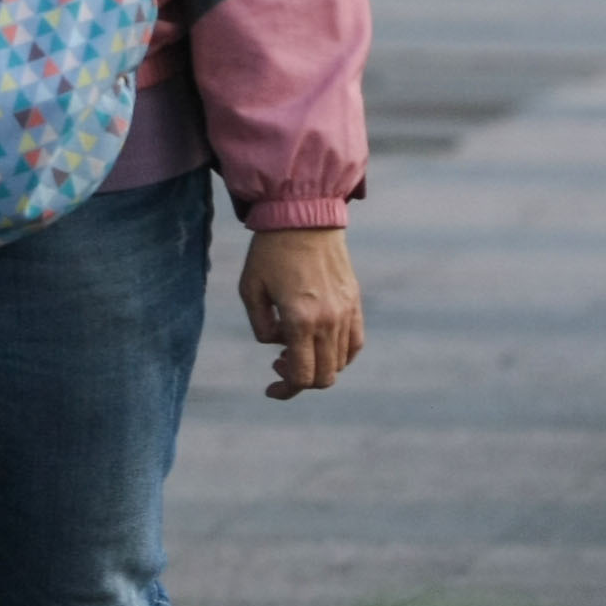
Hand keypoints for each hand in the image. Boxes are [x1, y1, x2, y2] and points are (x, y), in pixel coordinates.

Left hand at [239, 227, 365, 399]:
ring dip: (319, 367)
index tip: (269, 388)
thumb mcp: (250, 290)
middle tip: (279, 366)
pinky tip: (321, 345)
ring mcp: (346, 312)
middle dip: (300, 382)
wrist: (304, 215)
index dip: (285, 390)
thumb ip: (261, 328)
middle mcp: (328, 321)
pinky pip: (355, 343)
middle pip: (323, 377)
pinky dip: (340, 355)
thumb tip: (278, 346)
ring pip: (341, 363)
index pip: (301, 376)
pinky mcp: (355, 302)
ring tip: (295, 349)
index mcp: (300, 320)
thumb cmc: (270, 251)